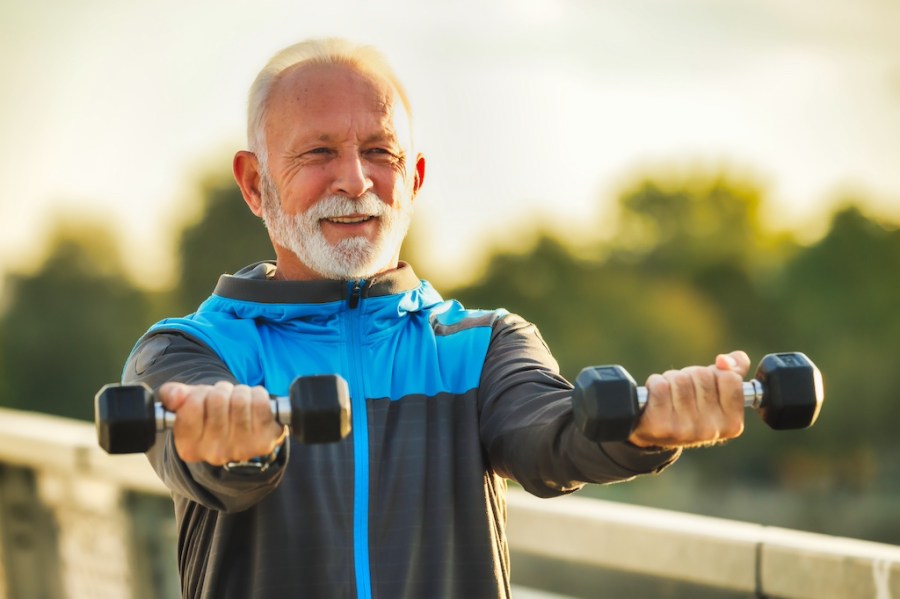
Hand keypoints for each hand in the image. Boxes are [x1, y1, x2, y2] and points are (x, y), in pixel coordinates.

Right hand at [158, 381, 286, 464]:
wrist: (244, 433)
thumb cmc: (212, 416)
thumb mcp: (187, 405)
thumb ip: (171, 396)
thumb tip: (175, 395)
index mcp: (189, 447)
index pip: (191, 405)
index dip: (199, 394)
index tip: (203, 400)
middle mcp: (214, 453)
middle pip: (217, 399)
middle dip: (221, 391)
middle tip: (223, 400)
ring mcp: (242, 449)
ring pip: (240, 399)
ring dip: (240, 392)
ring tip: (238, 403)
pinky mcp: (265, 441)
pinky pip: (261, 401)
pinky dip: (259, 395)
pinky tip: (254, 407)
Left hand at [628, 351, 750, 448]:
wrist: (656, 433)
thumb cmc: (692, 406)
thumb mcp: (717, 392)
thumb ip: (733, 371)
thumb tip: (724, 360)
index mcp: (732, 423)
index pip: (730, 378)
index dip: (715, 374)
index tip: (707, 386)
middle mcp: (711, 430)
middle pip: (702, 375)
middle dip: (690, 375)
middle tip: (684, 391)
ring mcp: (685, 430)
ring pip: (680, 379)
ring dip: (672, 379)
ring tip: (670, 394)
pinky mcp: (661, 426)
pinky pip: (660, 386)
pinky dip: (655, 383)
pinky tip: (656, 398)